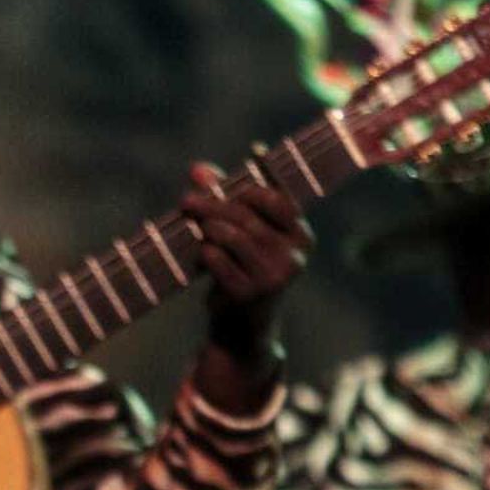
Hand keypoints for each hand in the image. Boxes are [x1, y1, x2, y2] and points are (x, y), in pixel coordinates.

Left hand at [182, 161, 312, 391]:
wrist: (243, 329)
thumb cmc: (244, 271)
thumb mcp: (245, 237)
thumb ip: (227, 199)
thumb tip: (198, 168)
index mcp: (301, 238)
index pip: (280, 200)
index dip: (256, 181)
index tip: (242, 160)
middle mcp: (293, 257)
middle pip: (248, 215)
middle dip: (213, 204)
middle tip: (187, 200)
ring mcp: (272, 277)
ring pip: (232, 235)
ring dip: (208, 227)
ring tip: (197, 229)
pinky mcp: (248, 294)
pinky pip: (218, 260)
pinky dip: (204, 253)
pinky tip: (200, 255)